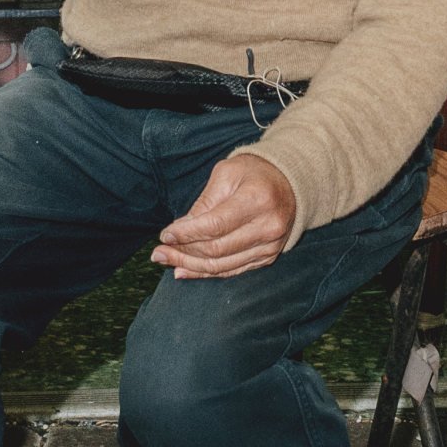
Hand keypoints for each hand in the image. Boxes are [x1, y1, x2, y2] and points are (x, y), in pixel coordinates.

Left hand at [152, 152, 298, 279]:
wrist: (288, 183)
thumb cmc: (252, 173)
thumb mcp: (226, 174)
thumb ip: (205, 202)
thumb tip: (178, 230)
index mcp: (257, 200)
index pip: (215, 226)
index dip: (186, 234)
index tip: (164, 235)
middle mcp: (268, 227)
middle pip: (217, 250)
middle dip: (183, 252)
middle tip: (158, 252)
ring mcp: (270, 246)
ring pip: (222, 266)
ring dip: (190, 266)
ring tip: (167, 261)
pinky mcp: (267, 258)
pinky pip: (232, 271)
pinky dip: (206, 273)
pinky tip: (185, 270)